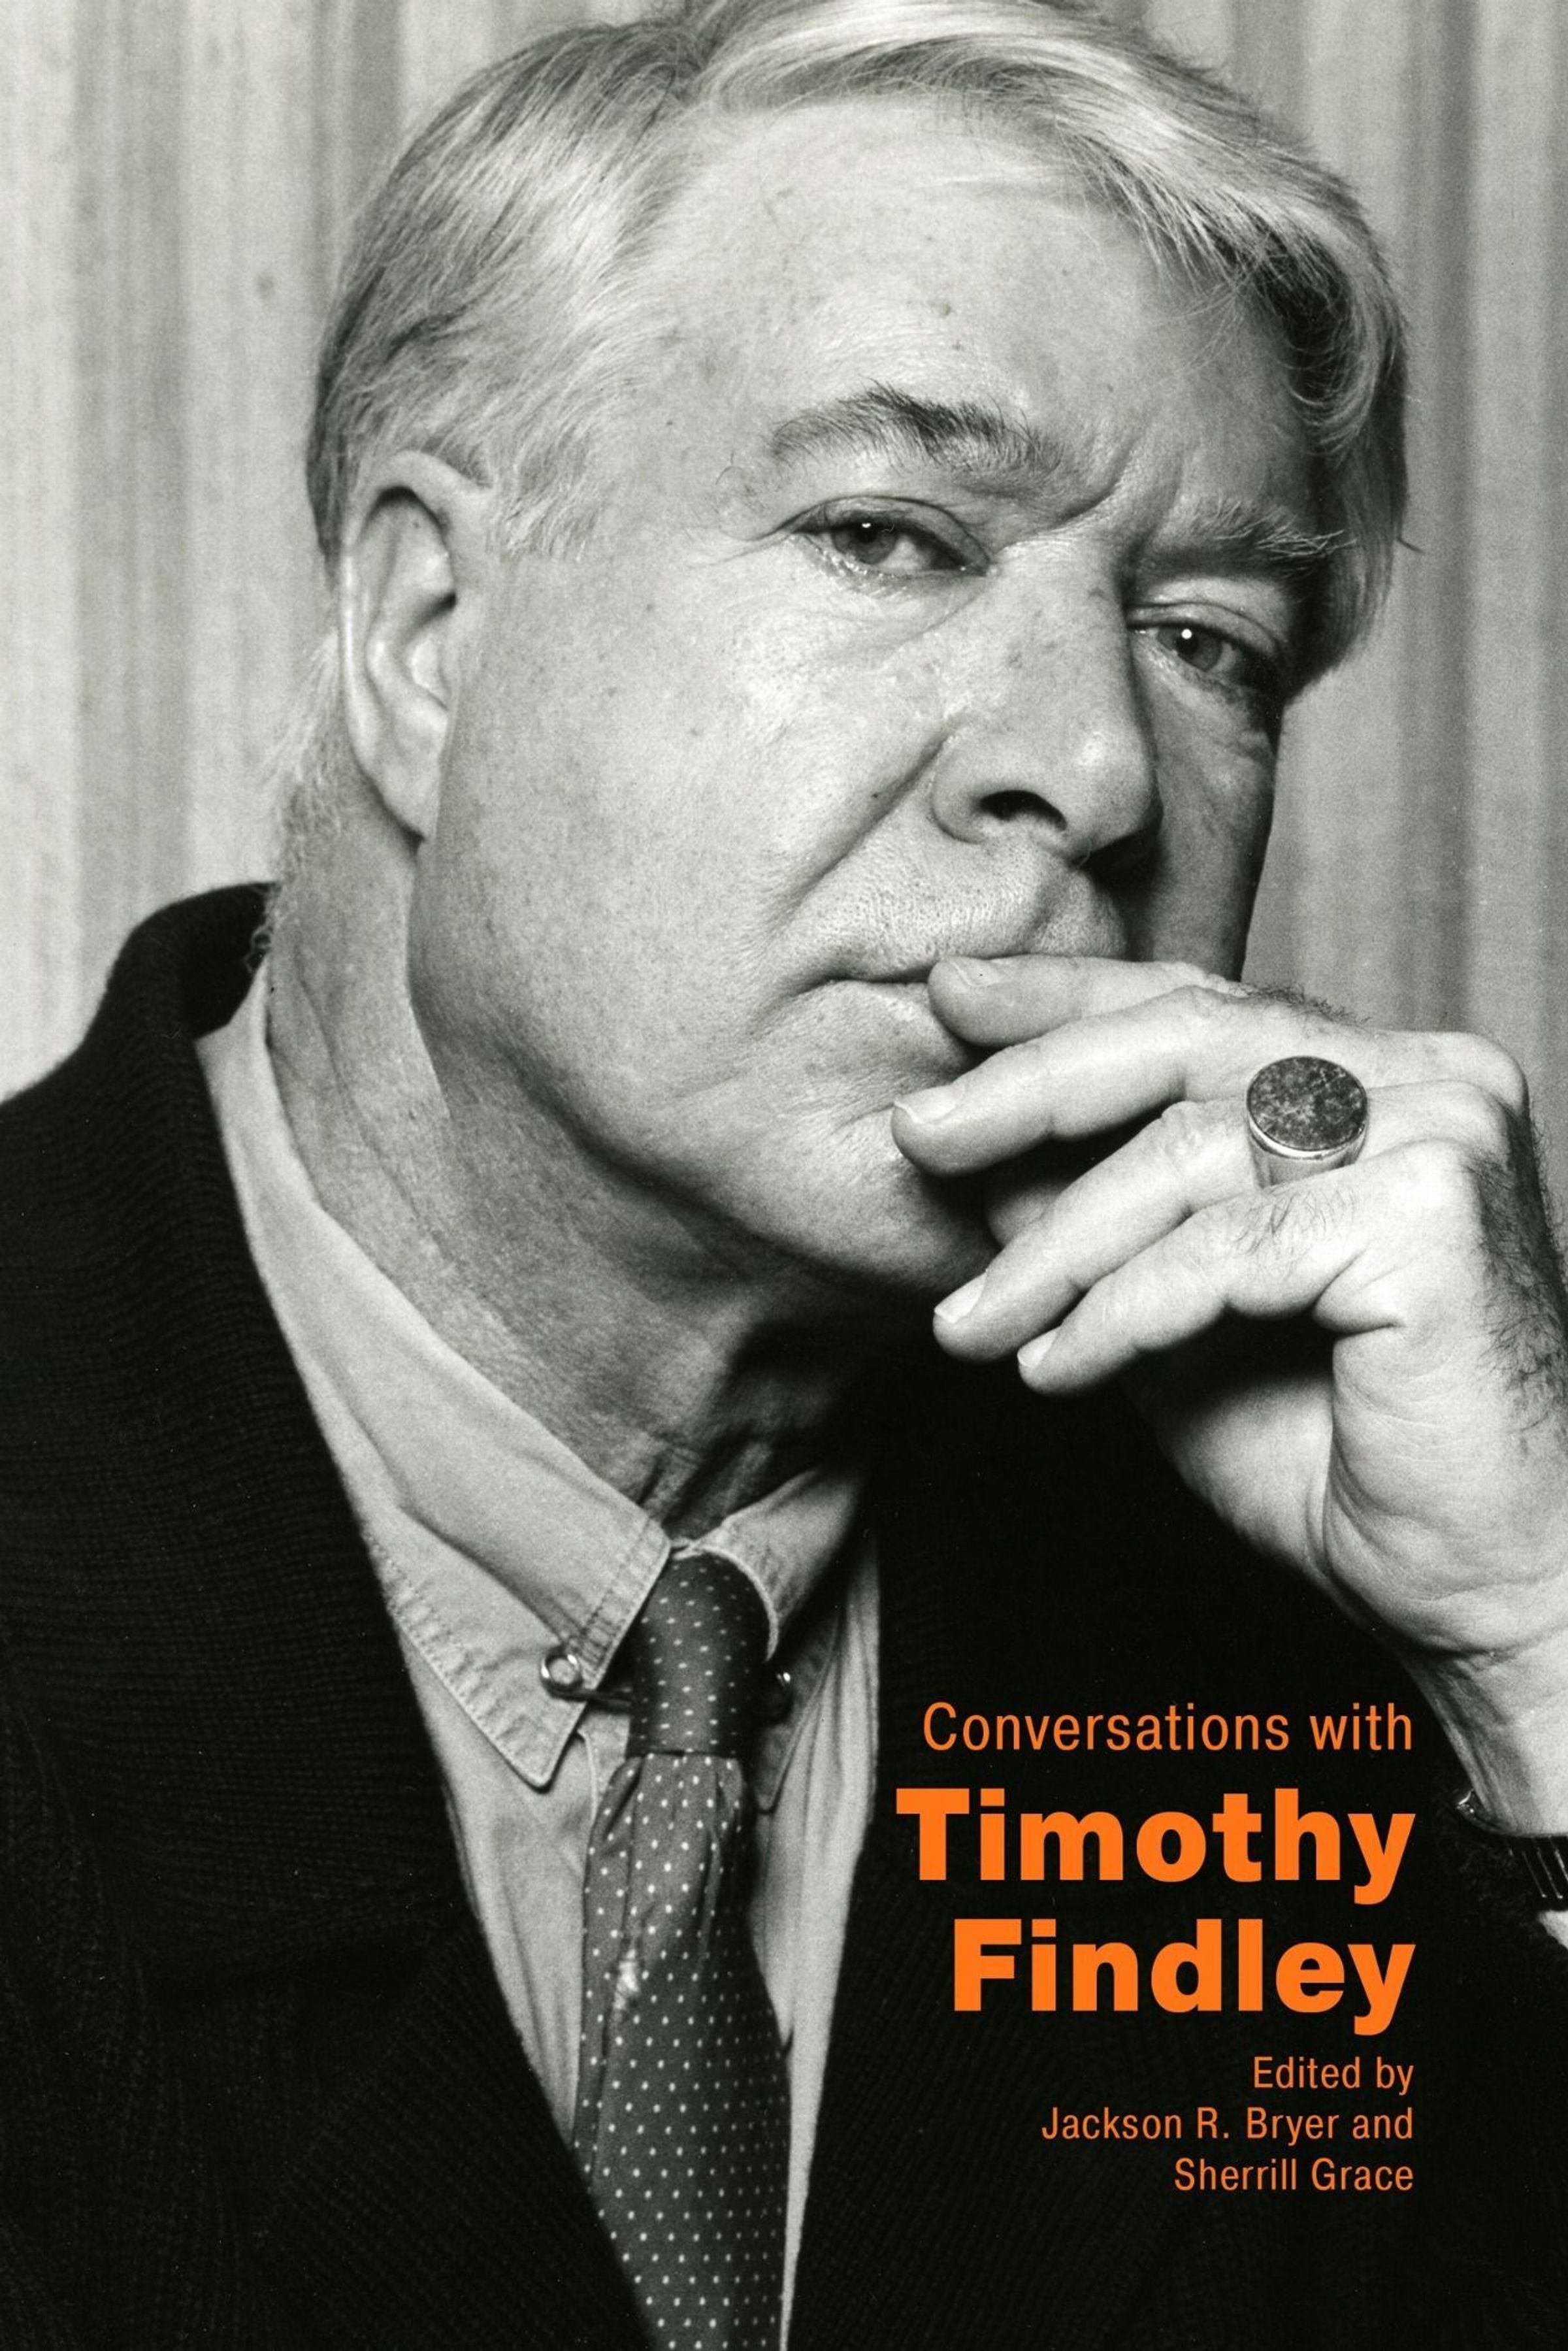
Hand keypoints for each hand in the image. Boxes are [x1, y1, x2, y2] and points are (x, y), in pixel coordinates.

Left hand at [892, 955, 1567, 1827]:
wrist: (1488, 1582)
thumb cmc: (1343, 1456)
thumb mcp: (1182, 1318)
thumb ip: (1101, 1229)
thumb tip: (976, 1158)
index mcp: (1383, 1077)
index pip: (1200, 1006)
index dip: (1065, 998)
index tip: (950, 997)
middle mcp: (1427, 1078)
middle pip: (1187, 1041)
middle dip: (1030, 1086)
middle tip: (918, 1134)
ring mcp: (1442, 1132)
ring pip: (1189, 1153)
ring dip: (1054, 1247)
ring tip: (970, 1324)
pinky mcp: (1432, 1213)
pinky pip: (1224, 1248)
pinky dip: (1120, 1312)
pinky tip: (1054, 1370)